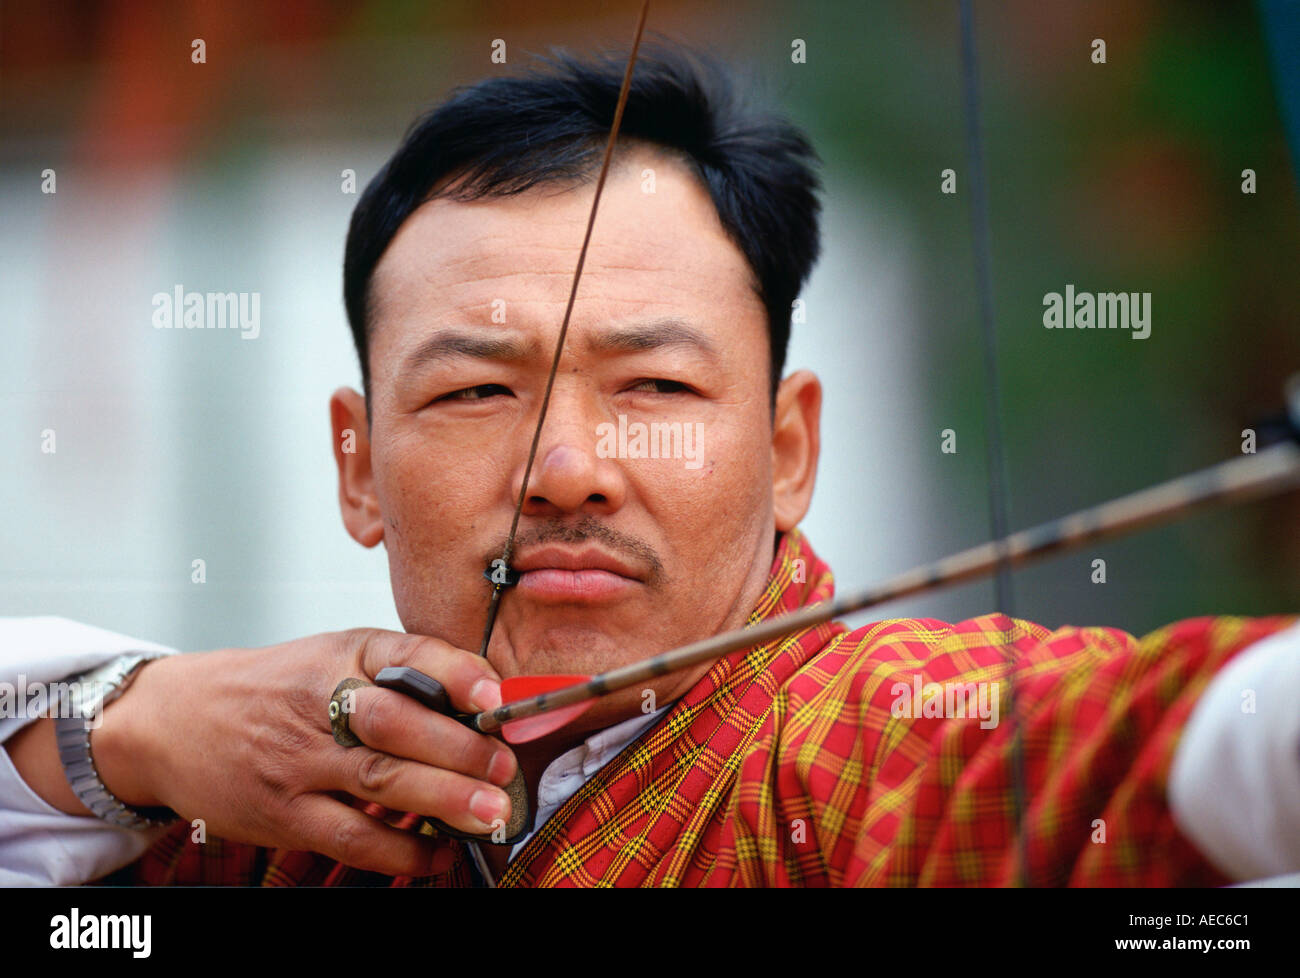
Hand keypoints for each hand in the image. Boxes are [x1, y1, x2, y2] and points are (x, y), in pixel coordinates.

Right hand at [93, 629, 516, 876]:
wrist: (175, 722)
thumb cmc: (275, 688)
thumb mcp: (334, 656)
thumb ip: (402, 674)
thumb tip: (485, 704)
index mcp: (341, 655)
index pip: (405, 654)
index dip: (455, 673)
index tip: (494, 695)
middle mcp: (320, 703)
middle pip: (395, 723)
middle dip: (459, 748)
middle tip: (502, 767)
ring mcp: (300, 762)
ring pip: (379, 781)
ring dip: (443, 801)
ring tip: (489, 814)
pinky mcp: (284, 813)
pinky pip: (351, 837)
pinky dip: (400, 850)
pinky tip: (437, 853)